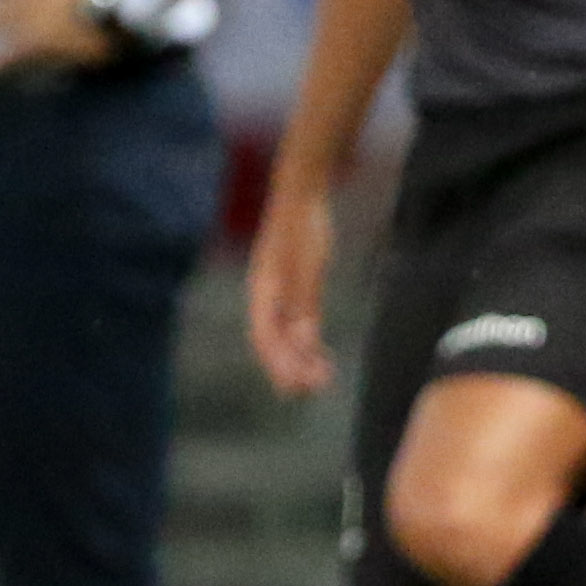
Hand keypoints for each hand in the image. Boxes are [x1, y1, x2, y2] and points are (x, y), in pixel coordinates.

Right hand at [248, 169, 335, 397]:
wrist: (303, 194)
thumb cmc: (304, 227)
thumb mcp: (308, 267)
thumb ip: (305, 304)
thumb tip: (304, 344)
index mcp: (263, 292)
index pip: (265, 337)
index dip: (279, 363)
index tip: (296, 385)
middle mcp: (267, 297)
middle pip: (273, 342)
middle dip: (289, 368)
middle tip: (311, 391)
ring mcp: (279, 293)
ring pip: (286, 336)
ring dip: (301, 359)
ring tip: (322, 380)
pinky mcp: (294, 287)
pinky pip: (298, 323)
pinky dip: (308, 342)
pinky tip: (321, 356)